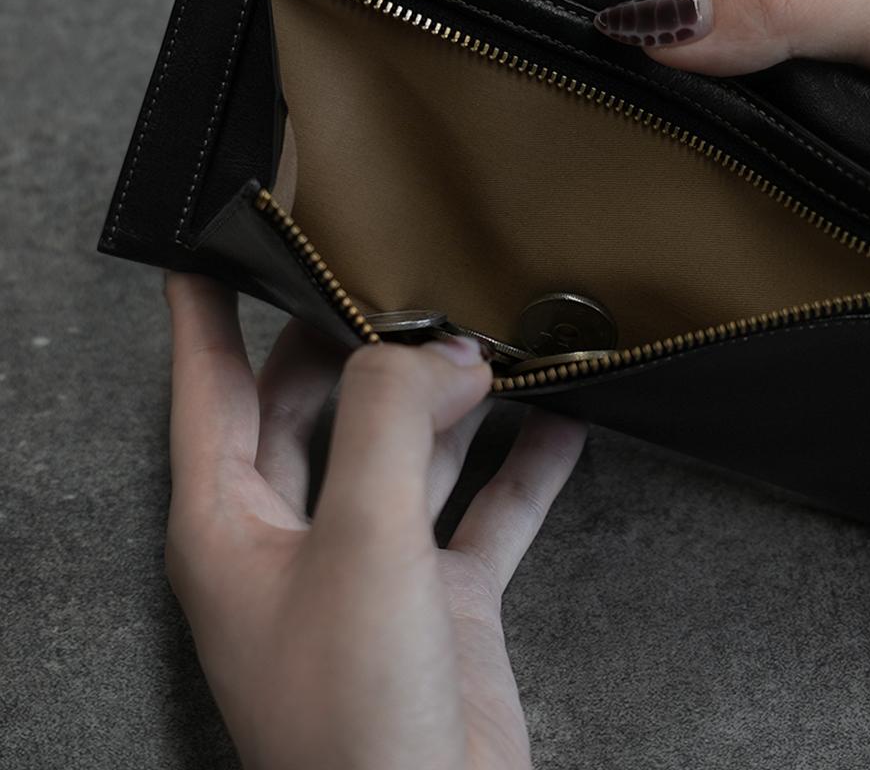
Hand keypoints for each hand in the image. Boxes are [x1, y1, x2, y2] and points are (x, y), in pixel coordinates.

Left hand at [164, 272, 586, 769]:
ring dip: (452, 401)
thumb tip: (441, 351)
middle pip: (318, 406)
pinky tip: (560, 425)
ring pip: (408, 451)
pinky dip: (522, 468)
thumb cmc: (352, 723)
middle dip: (360, 344)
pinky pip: (484, 510)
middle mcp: (297, 538)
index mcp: (232, 523)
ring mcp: (373, 567)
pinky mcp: (442, 598)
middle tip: (403, 279)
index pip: (209, 388)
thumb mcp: (361, 542)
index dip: (208, 315)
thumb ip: (392, 423)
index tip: (220, 249)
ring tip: (492, 342)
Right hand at [593, 0, 869, 336]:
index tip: (609, 55)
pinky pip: (799, 166)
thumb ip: (802, 13)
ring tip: (662, 168)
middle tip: (622, 124)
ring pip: (767, 111)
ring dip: (724, 138)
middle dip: (689, 77)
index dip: (677, 14)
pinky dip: (760, 181)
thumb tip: (669, 22)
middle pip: (746, 42)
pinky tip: (728, 203)